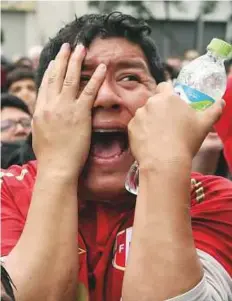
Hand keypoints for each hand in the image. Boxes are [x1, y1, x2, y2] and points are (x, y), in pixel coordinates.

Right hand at [32, 43, 105, 175]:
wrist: (57, 167)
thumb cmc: (49, 156)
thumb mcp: (38, 134)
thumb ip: (41, 120)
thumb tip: (41, 114)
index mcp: (40, 110)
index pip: (45, 85)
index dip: (51, 70)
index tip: (55, 61)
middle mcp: (51, 105)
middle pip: (56, 76)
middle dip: (62, 59)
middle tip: (68, 46)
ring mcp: (65, 108)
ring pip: (71, 78)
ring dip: (76, 61)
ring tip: (81, 48)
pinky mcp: (80, 114)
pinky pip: (89, 91)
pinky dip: (96, 78)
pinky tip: (102, 68)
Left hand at [128, 82, 223, 168]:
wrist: (165, 161)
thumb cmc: (186, 141)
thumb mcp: (205, 125)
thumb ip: (214, 110)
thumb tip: (222, 103)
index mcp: (167, 97)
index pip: (164, 86)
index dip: (168, 92)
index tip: (172, 103)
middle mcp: (150, 103)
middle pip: (154, 102)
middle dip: (159, 110)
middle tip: (168, 124)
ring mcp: (138, 115)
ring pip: (144, 114)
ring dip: (149, 120)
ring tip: (158, 136)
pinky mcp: (130, 128)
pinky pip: (136, 126)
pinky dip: (141, 132)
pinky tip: (150, 142)